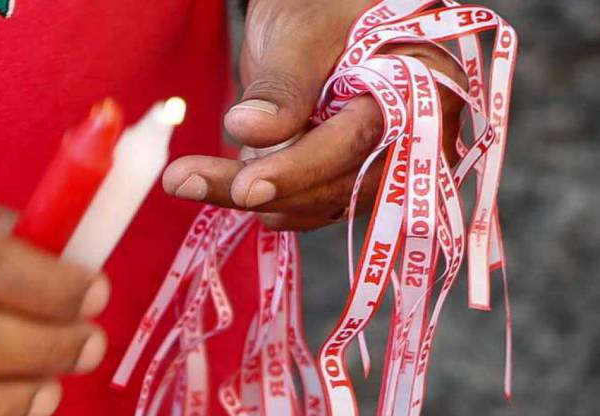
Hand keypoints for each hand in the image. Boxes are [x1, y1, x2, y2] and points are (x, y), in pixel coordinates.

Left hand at [163, 0, 464, 230]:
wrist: (329, 13)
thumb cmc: (326, 8)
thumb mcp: (302, 31)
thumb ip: (282, 84)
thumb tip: (249, 130)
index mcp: (422, 89)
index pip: (356, 142)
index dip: (298, 170)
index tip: (243, 188)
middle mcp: (415, 138)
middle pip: (336, 184)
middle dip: (260, 190)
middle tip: (183, 181)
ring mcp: (383, 165)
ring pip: (317, 203)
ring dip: (251, 200)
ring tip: (186, 178)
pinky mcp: (350, 181)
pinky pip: (309, 205)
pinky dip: (264, 200)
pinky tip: (220, 183)